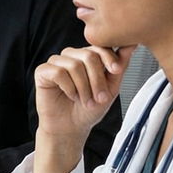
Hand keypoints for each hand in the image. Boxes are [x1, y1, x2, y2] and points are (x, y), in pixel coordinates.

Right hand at [30, 46, 131, 172]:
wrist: (71, 127)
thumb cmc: (89, 109)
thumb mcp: (111, 87)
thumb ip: (119, 66)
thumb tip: (130, 45)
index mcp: (87, 57)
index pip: (99, 47)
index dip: (108, 58)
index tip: (116, 71)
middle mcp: (71, 56)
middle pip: (88, 56)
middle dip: (97, 79)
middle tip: (99, 97)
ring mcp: (56, 63)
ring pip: (74, 65)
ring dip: (83, 87)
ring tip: (85, 100)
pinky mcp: (42, 72)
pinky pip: (58, 72)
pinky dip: (68, 87)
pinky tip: (70, 95)